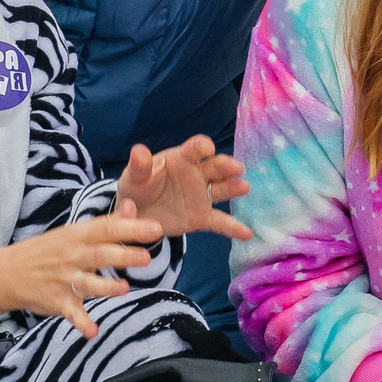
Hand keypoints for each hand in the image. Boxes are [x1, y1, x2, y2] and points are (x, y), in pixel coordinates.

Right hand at [0, 205, 163, 337]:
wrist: (7, 272)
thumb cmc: (46, 251)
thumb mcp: (72, 232)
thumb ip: (105, 224)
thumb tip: (133, 207)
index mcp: (78, 236)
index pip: (108, 229)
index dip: (132, 229)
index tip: (157, 228)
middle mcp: (73, 256)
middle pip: (101, 255)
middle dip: (123, 256)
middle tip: (146, 258)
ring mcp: (64, 280)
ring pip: (88, 284)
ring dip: (106, 288)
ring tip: (123, 289)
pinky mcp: (58, 302)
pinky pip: (72, 314)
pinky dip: (81, 323)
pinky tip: (92, 332)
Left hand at [114, 137, 252, 242]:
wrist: (137, 214)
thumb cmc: (138, 187)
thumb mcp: (134, 177)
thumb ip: (138, 166)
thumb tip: (138, 150)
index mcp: (180, 159)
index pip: (194, 149)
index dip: (201, 146)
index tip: (208, 148)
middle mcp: (196, 175)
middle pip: (214, 167)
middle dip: (225, 166)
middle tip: (236, 168)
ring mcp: (201, 196)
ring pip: (221, 190)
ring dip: (233, 188)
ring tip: (244, 188)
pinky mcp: (201, 217)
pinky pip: (219, 222)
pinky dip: (233, 228)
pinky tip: (247, 234)